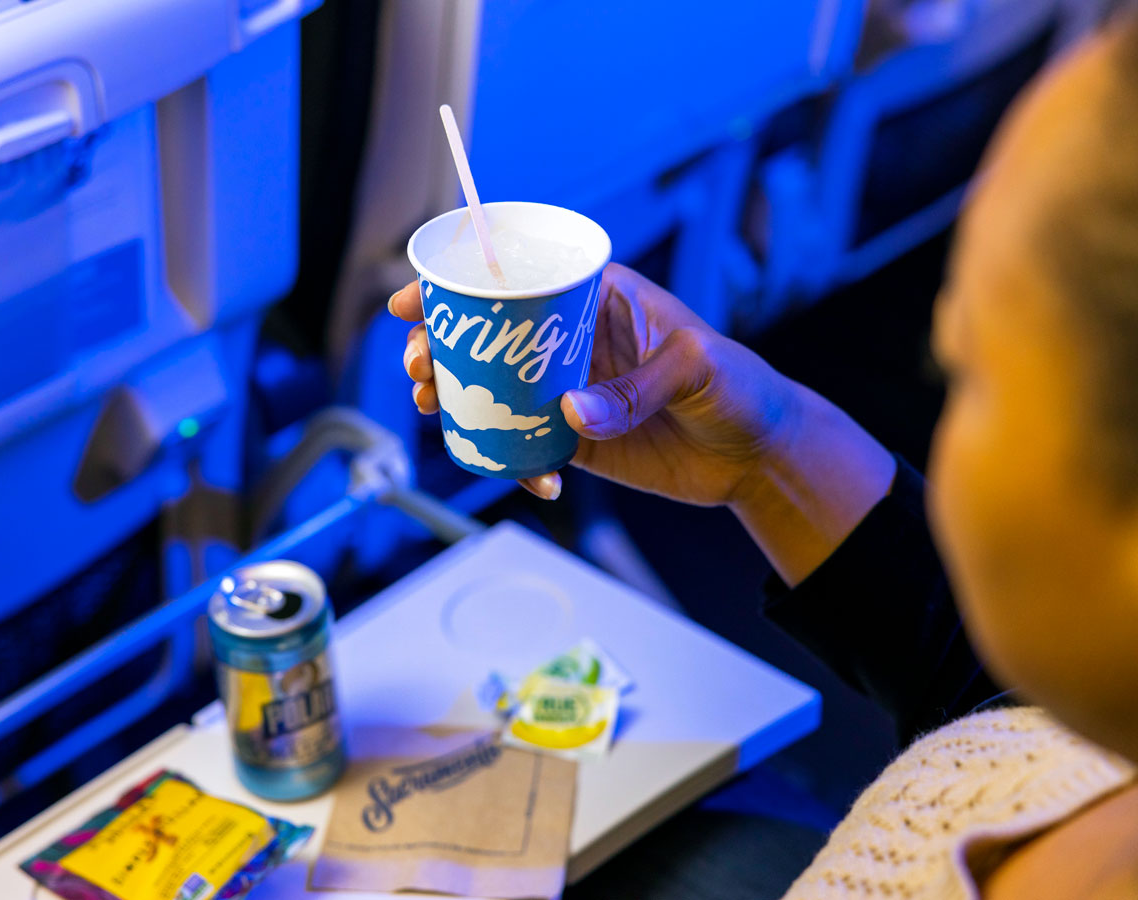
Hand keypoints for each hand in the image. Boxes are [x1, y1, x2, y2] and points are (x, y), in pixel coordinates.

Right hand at [388, 263, 796, 505]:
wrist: (759, 456)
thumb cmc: (741, 386)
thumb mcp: (697, 368)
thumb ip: (637, 388)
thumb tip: (570, 413)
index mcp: (598, 299)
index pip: (519, 278)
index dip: (458, 283)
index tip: (412, 300)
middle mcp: (573, 342)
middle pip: (489, 336)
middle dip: (440, 346)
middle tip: (418, 367)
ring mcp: (569, 392)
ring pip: (494, 390)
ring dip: (457, 399)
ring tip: (433, 409)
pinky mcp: (577, 441)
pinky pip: (526, 446)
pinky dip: (514, 461)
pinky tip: (531, 476)